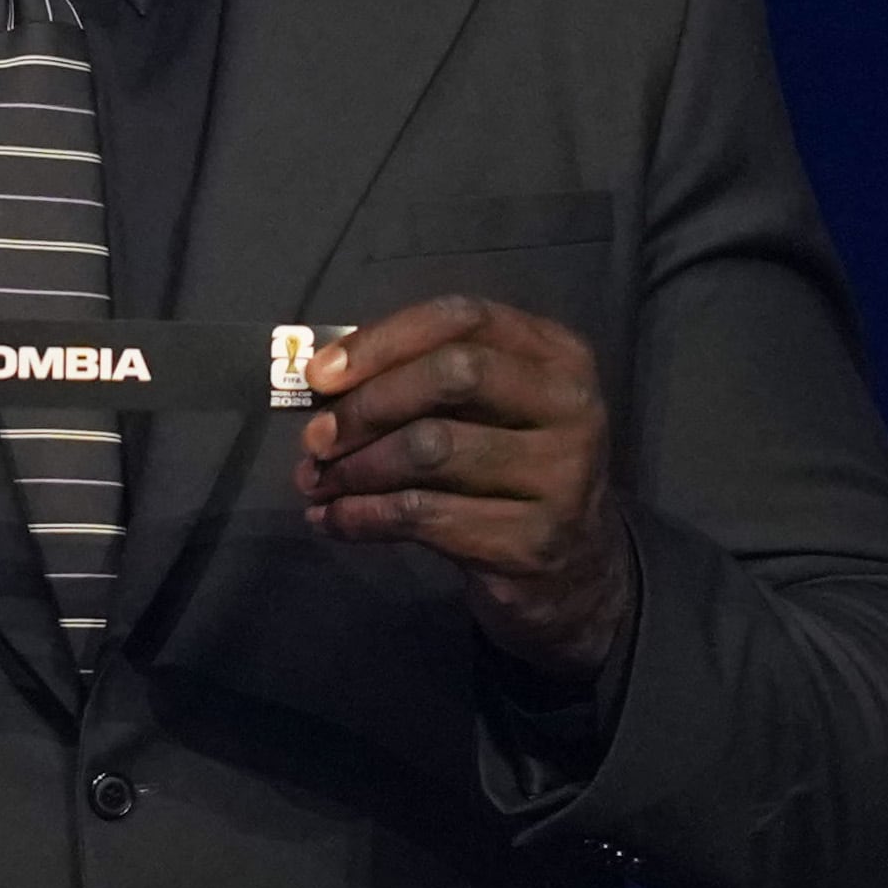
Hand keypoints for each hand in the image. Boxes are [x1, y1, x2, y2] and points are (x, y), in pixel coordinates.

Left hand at [293, 293, 633, 677]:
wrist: (573, 568)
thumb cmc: (507, 468)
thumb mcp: (485, 409)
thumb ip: (420, 379)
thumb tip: (321, 381)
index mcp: (557, 354)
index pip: (461, 319)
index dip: (382, 341)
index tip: (319, 375)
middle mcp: (570, 404)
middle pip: (452, 375)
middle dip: (369, 405)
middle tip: (315, 438)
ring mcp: (562, 474)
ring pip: (431, 449)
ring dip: (356, 468)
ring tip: (316, 483)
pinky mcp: (534, 539)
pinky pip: (425, 515)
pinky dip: (363, 516)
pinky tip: (333, 520)